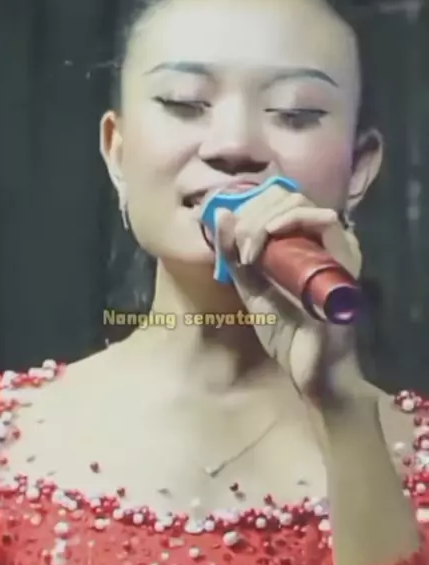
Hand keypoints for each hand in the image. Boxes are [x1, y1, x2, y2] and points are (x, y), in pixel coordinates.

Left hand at [214, 183, 361, 396]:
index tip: (229, 241)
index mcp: (299, 241)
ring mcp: (335, 244)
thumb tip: (220, 213)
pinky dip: (291, 220)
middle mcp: (320, 237)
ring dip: (263, 219)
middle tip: (239, 247)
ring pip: (298, 202)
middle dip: (250, 214)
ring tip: (249, 252)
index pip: (273, 199)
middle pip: (283, 195)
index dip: (245, 209)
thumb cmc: (285, 332)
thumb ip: (233, 255)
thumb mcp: (249, 288)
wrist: (310, 369)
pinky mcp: (344, 257)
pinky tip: (268, 238)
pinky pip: (324, 221)